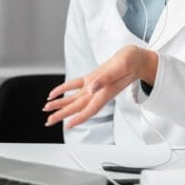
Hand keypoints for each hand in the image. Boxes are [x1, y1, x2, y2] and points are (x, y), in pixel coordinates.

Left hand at [42, 45, 157, 128]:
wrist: (136, 59)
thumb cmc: (132, 61)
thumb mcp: (121, 65)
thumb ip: (106, 77)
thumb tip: (92, 87)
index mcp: (106, 91)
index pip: (90, 109)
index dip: (79, 118)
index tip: (67, 126)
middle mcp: (98, 91)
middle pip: (78, 106)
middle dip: (63, 114)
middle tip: (48, 121)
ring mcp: (95, 86)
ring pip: (75, 98)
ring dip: (61, 104)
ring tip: (47, 109)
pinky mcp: (93, 79)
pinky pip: (75, 86)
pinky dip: (64, 90)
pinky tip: (55, 93)